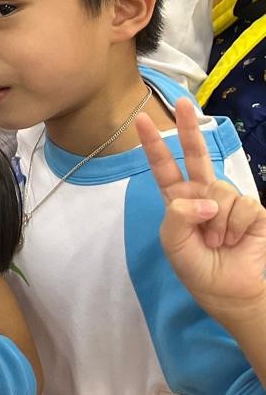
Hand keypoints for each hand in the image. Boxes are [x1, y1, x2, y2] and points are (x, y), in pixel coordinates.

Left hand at [137, 98, 265, 324]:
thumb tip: (204, 201)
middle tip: (184, 102)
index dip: (154, 144)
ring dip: (217, 223)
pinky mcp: (253, 211)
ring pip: (220, 191)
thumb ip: (179, 216)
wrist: (227, 291)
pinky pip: (243, 207)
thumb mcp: (173, 243)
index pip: (163, 166)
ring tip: (216, 242)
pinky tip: (234, 240)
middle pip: (196, 154)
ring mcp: (228, 200)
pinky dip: (236, 227)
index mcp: (177, 198)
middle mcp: (202, 193)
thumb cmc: (196, 267)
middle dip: (189, 128)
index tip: (142, 119)